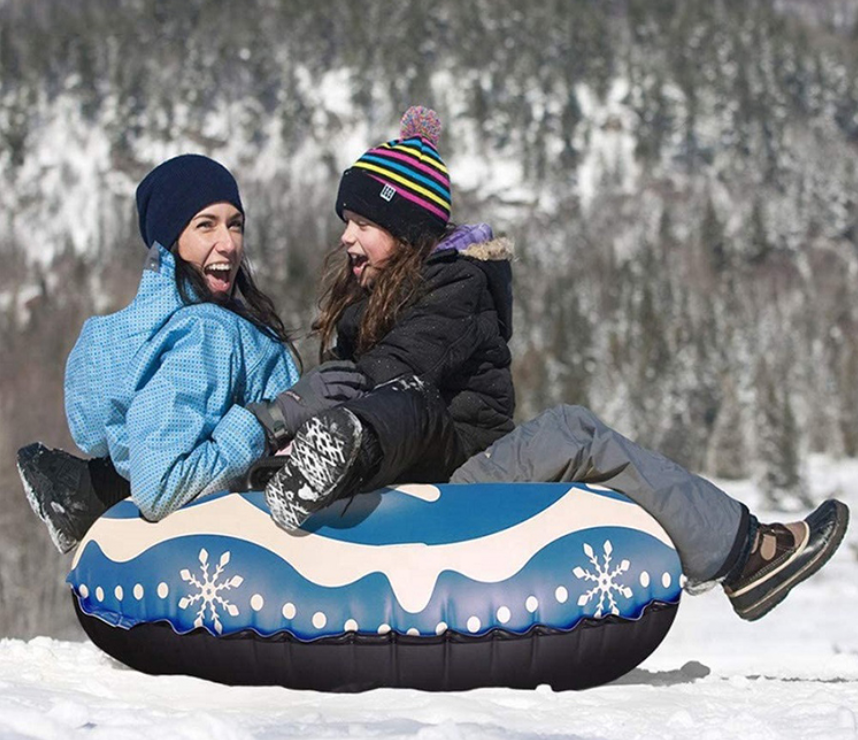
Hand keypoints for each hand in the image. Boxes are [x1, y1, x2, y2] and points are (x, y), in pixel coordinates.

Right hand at [248, 361, 369, 450]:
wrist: (282, 414)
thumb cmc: (294, 400)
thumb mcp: (307, 382)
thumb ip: (321, 379)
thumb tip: (338, 380)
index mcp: (317, 372)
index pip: (341, 365)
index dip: (353, 369)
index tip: (360, 371)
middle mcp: (321, 380)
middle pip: (348, 377)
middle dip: (360, 380)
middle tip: (368, 383)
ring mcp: (323, 393)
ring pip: (347, 390)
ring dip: (359, 393)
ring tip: (366, 395)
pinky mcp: (325, 406)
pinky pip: (343, 404)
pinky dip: (352, 404)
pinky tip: (359, 406)